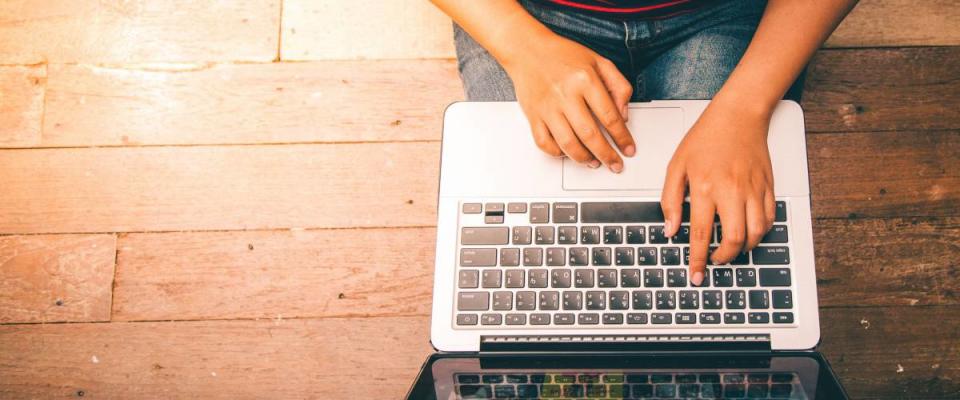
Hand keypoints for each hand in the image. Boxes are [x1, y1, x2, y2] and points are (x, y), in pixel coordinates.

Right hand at [503, 33, 634, 172]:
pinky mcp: (533, 116)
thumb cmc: (563, 56)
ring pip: (567, 143)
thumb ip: (618, 86)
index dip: (622, 137)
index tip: (628, 148)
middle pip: (590, 135)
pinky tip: (567, 153)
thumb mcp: (599, 62)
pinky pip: (544, 143)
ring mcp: (547, 108)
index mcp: (585, 80)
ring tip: (594, 162)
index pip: (609, 116)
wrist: (527, 50)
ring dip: (584, 159)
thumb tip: (623, 115)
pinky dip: (557, 153)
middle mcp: (565, 95)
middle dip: (607, 155)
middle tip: (615, 164)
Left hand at [661, 100, 776, 285]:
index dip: (697, 259)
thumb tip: (670, 229)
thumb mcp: (677, 166)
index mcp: (705, 187)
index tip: (695, 275)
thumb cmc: (706, 137)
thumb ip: (670, 199)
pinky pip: (769, 219)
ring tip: (731, 249)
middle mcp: (732, 191)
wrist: (738, 115)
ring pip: (756, 233)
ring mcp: (753, 190)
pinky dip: (761, 233)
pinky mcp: (768, 186)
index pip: (699, 233)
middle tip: (715, 261)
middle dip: (724, 258)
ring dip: (744, 248)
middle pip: (734, 239)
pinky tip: (749, 233)